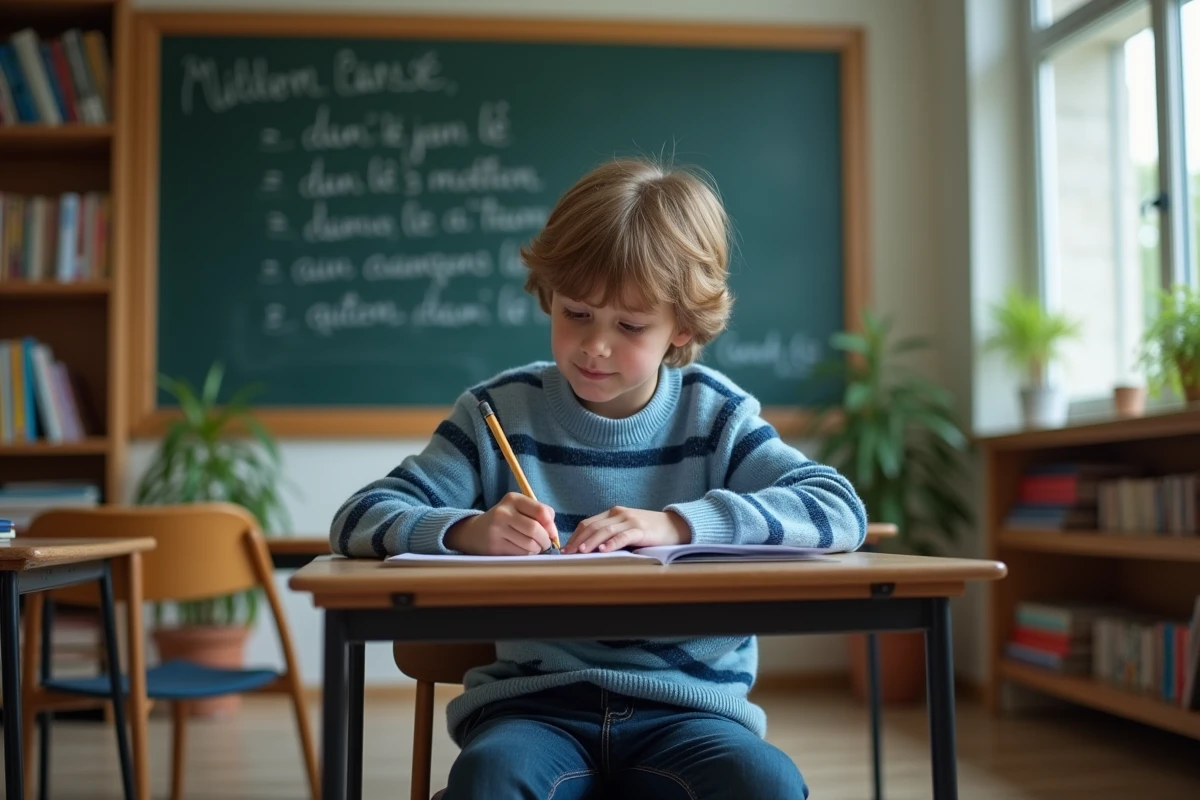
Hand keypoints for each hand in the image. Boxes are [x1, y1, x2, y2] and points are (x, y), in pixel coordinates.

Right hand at [445, 493, 556, 555]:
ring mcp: (497, 530)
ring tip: (534, 547)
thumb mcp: (520, 509)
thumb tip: (554, 532)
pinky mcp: (494, 546)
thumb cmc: (506, 520)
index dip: (551, 525)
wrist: (475, 532)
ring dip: (537, 549)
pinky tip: (523, 551)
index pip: (540, 511)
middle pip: (535, 529)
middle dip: (545, 540)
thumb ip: (541, 514)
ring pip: (529, 544)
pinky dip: (527, 555)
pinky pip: (520, 554)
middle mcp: (503, 512)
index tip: (552, 532)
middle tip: (545, 544)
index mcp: (513, 499)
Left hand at [563, 507, 690, 553]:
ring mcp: (630, 520)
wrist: (674, 526)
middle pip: (593, 526)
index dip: (575, 536)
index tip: (565, 549)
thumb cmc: (648, 531)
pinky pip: (624, 536)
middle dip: (578, 541)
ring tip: (581, 552)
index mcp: (613, 513)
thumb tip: (588, 550)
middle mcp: (619, 514)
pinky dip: (612, 543)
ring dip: (591, 542)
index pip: (588, 523)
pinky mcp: (641, 529)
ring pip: (605, 530)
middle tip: (567, 553)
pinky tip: (604, 550)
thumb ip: (610, 534)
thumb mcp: (626, 529)